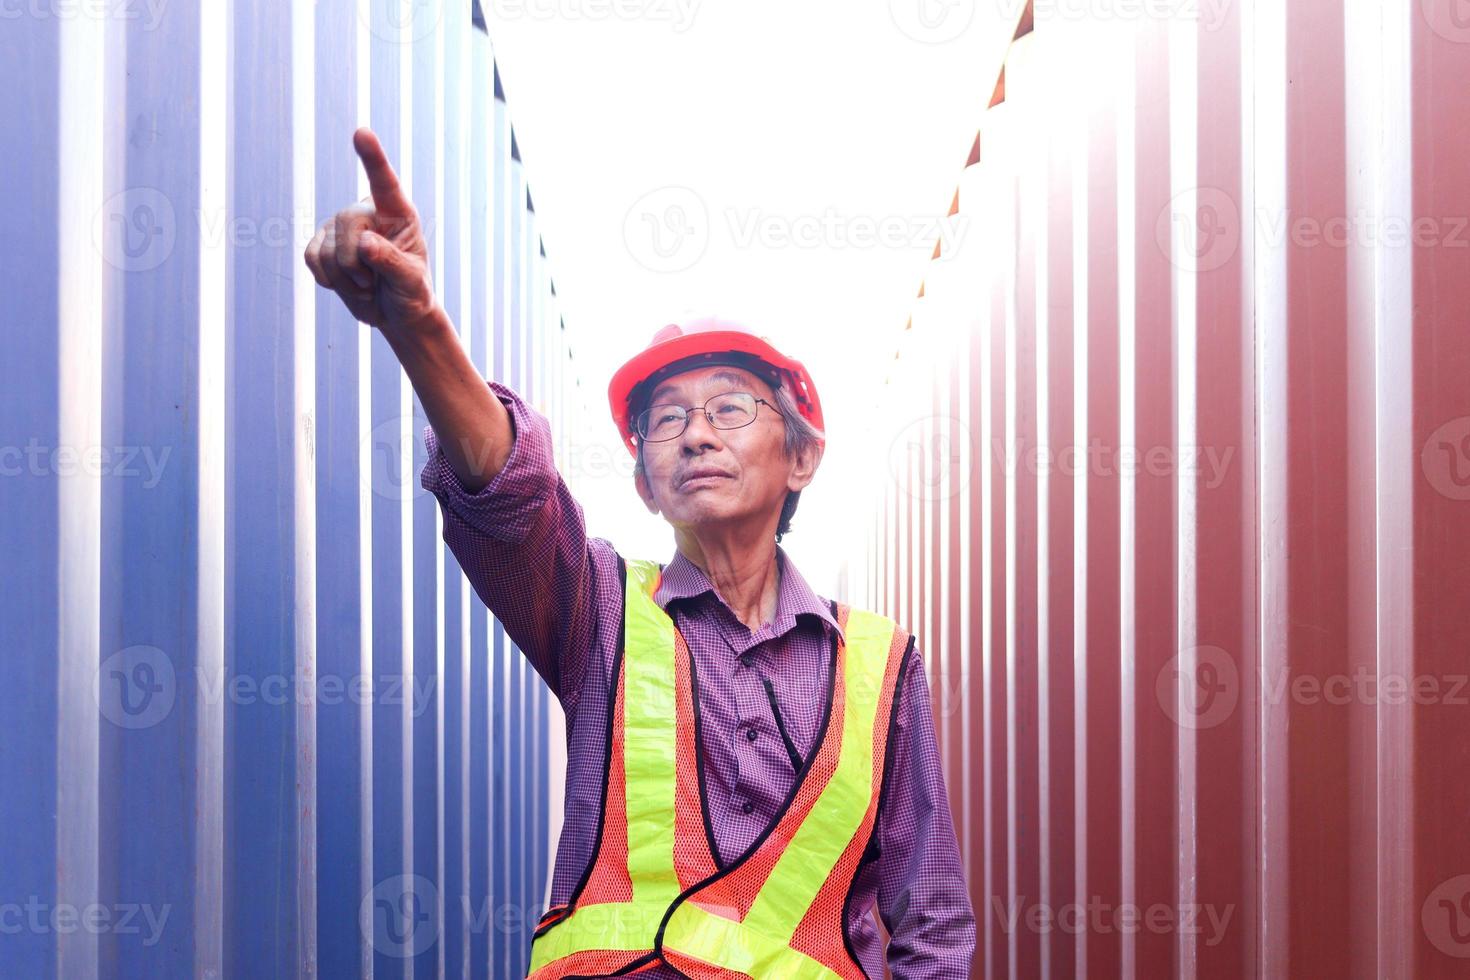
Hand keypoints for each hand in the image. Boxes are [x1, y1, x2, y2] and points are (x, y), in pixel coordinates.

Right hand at [304, 127, 438, 332]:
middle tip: (375, 284)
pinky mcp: (321, 243)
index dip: (372, 158)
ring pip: (327, 248)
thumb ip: (392, 262)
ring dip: (345, 279)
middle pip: (347, 222)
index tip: (362, 132)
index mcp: (399, 214)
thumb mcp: (411, 282)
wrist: (394, 312)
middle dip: (357, 262)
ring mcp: (341, 226)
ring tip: (367, 286)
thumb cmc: (411, 293)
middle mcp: (369, 213)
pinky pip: (311, 257)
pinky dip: (328, 280)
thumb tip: (364, 243)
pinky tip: (348, 284)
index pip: (385, 183)